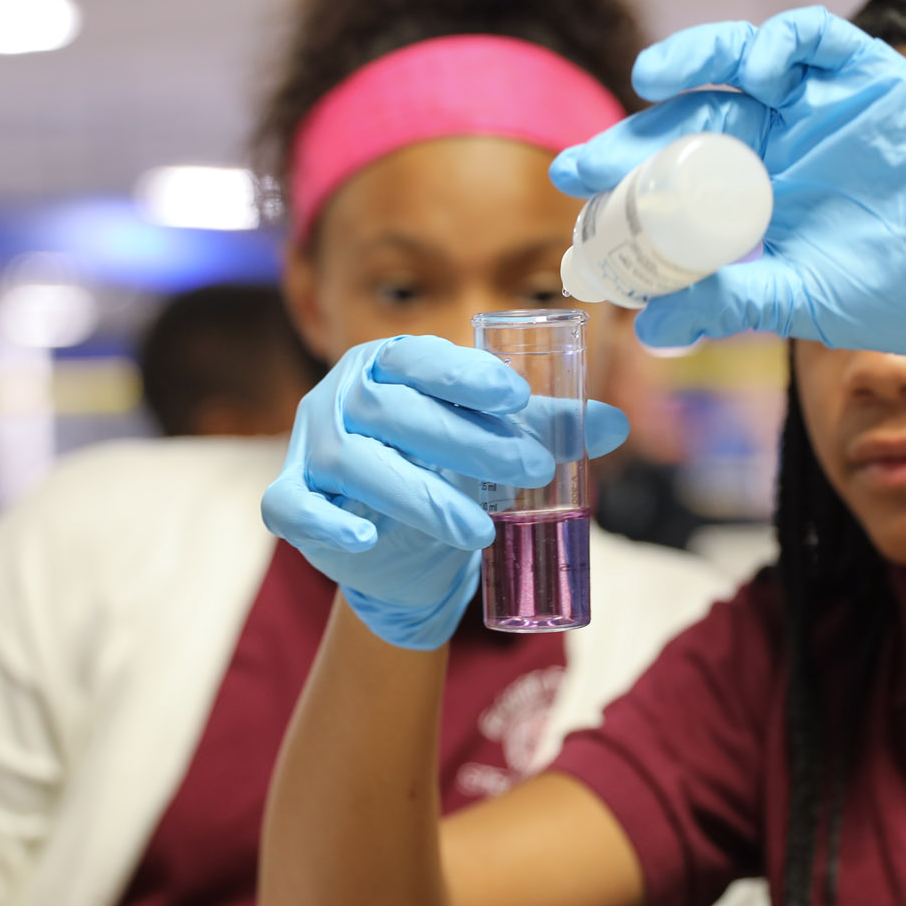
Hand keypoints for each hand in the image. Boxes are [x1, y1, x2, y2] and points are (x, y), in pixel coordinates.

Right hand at [261, 336, 627, 649]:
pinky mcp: (290, 499)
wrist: (397, 548)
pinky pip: (290, 506)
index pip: (418, 357)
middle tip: (531, 471)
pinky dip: (326, 521)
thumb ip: (546, 431)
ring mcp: (308, 447)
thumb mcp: (495, 447)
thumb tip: (615, 424)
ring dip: (418, 494)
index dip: (463, 375)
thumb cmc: (443, 472)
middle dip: (465, 441)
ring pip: (352, 460)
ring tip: (479, 530)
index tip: (517, 398)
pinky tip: (367, 536)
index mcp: (387, 366)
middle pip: (392, 410)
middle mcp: (340, 396)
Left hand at [550, 7, 905, 376]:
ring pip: (744, 61)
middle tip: (587, 156)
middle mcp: (779, 139)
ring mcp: (820, 104)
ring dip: (696, 59)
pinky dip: (779, 42)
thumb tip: (646, 329)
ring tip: (652, 78)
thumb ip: (729, 302)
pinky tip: (756, 71)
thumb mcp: (798, 298)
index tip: (574, 188)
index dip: (624, 173)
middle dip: (638, 130)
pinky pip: (814, 38)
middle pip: (695, 116)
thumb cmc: (892, 290)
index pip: (675, 169)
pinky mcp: (869, 75)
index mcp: (753, 190)